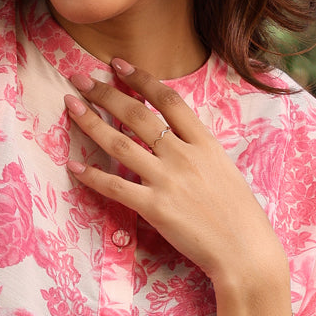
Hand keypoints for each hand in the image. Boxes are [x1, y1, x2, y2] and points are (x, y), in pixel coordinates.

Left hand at [64, 58, 285, 292]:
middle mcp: (183, 156)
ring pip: (120, 144)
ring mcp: (167, 181)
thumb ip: (197, 150)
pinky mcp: (154, 208)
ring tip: (70, 106)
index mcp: (204, 143)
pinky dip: (92, 176)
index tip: (117, 65)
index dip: (140, 79)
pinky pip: (115, 187)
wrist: (245, 251)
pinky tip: (73, 166)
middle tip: (81, 80)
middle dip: (105, 93)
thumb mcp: (224, 169)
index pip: (168, 100)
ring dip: (91, 122)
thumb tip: (173, 137)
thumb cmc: (238, 215)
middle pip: (137, 115)